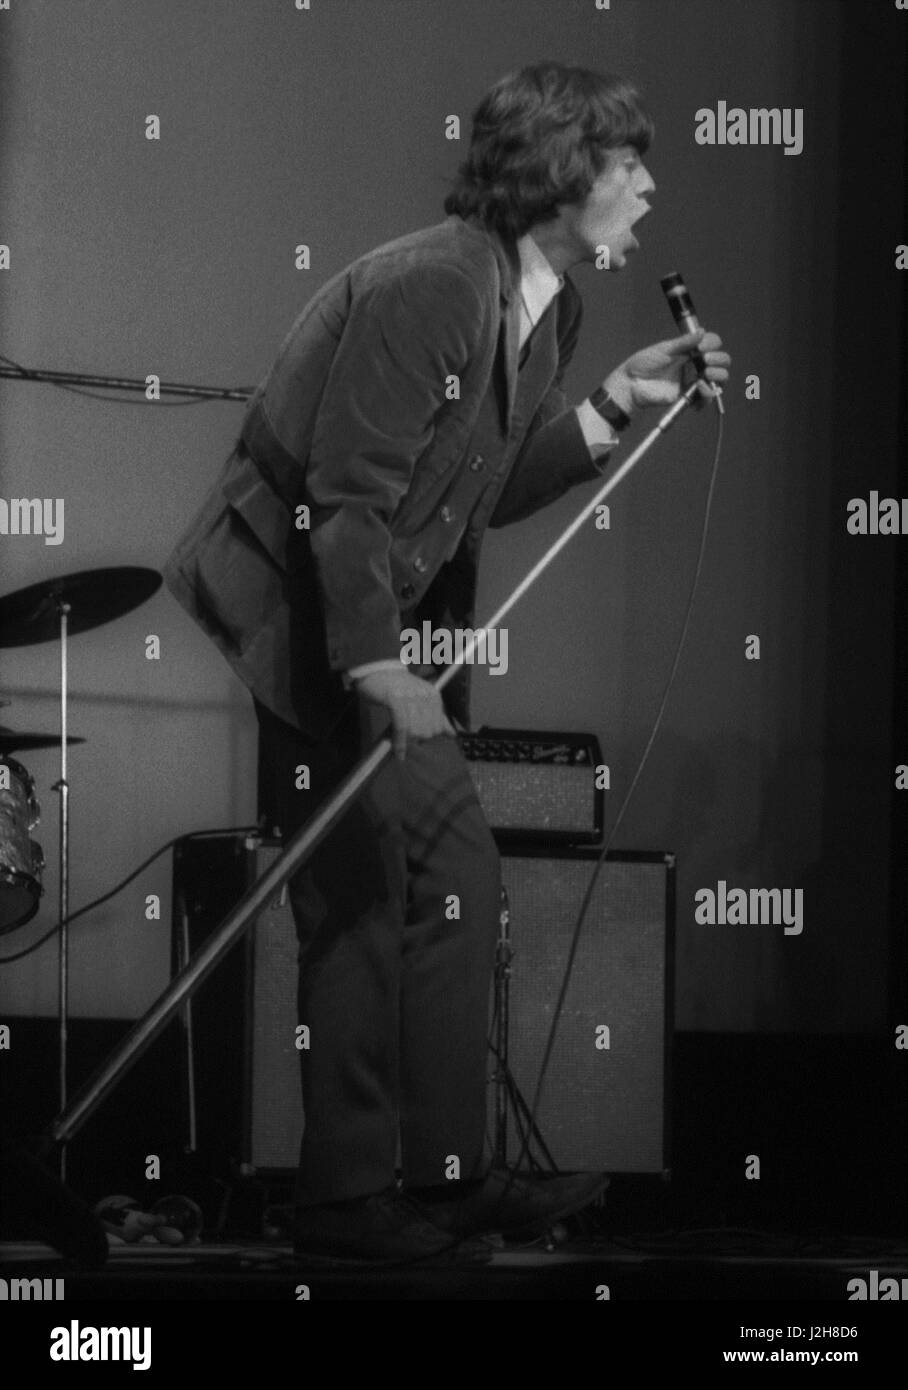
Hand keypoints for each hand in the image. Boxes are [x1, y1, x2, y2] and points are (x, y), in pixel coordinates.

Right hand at [354, 668, 455, 760]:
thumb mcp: (420, 701)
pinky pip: (401, 728)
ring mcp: (410, 697)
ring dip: (406, 741)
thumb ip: (436, 717)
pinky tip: (399, 752)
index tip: (417, 738)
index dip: (428, 736)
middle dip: (417, 740)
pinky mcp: (395, 700)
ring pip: (415, 731)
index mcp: (434, 695)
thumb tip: (453, 735)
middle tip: (405, 737)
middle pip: (428, 732)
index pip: (439, 728)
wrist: (376, 670)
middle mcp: (424, 695)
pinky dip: (399, 743)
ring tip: (398, 738)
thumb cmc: (397, 688)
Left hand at [604, 329, 730, 415]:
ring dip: (719, 374)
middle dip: (719, 359)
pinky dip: (709, 393)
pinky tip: (701, 386)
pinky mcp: (689, 396)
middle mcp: (695, 365)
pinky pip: (707, 397)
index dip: (712, 344)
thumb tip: (702, 332)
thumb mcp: (664, 349)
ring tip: (706, 373)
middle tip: (705, 360)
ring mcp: (693, 381)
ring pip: (720, 379)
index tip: (702, 346)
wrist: (631, 384)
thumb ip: (683, 342)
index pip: (713, 344)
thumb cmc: (643, 364)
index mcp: (690, 351)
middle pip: (721, 361)